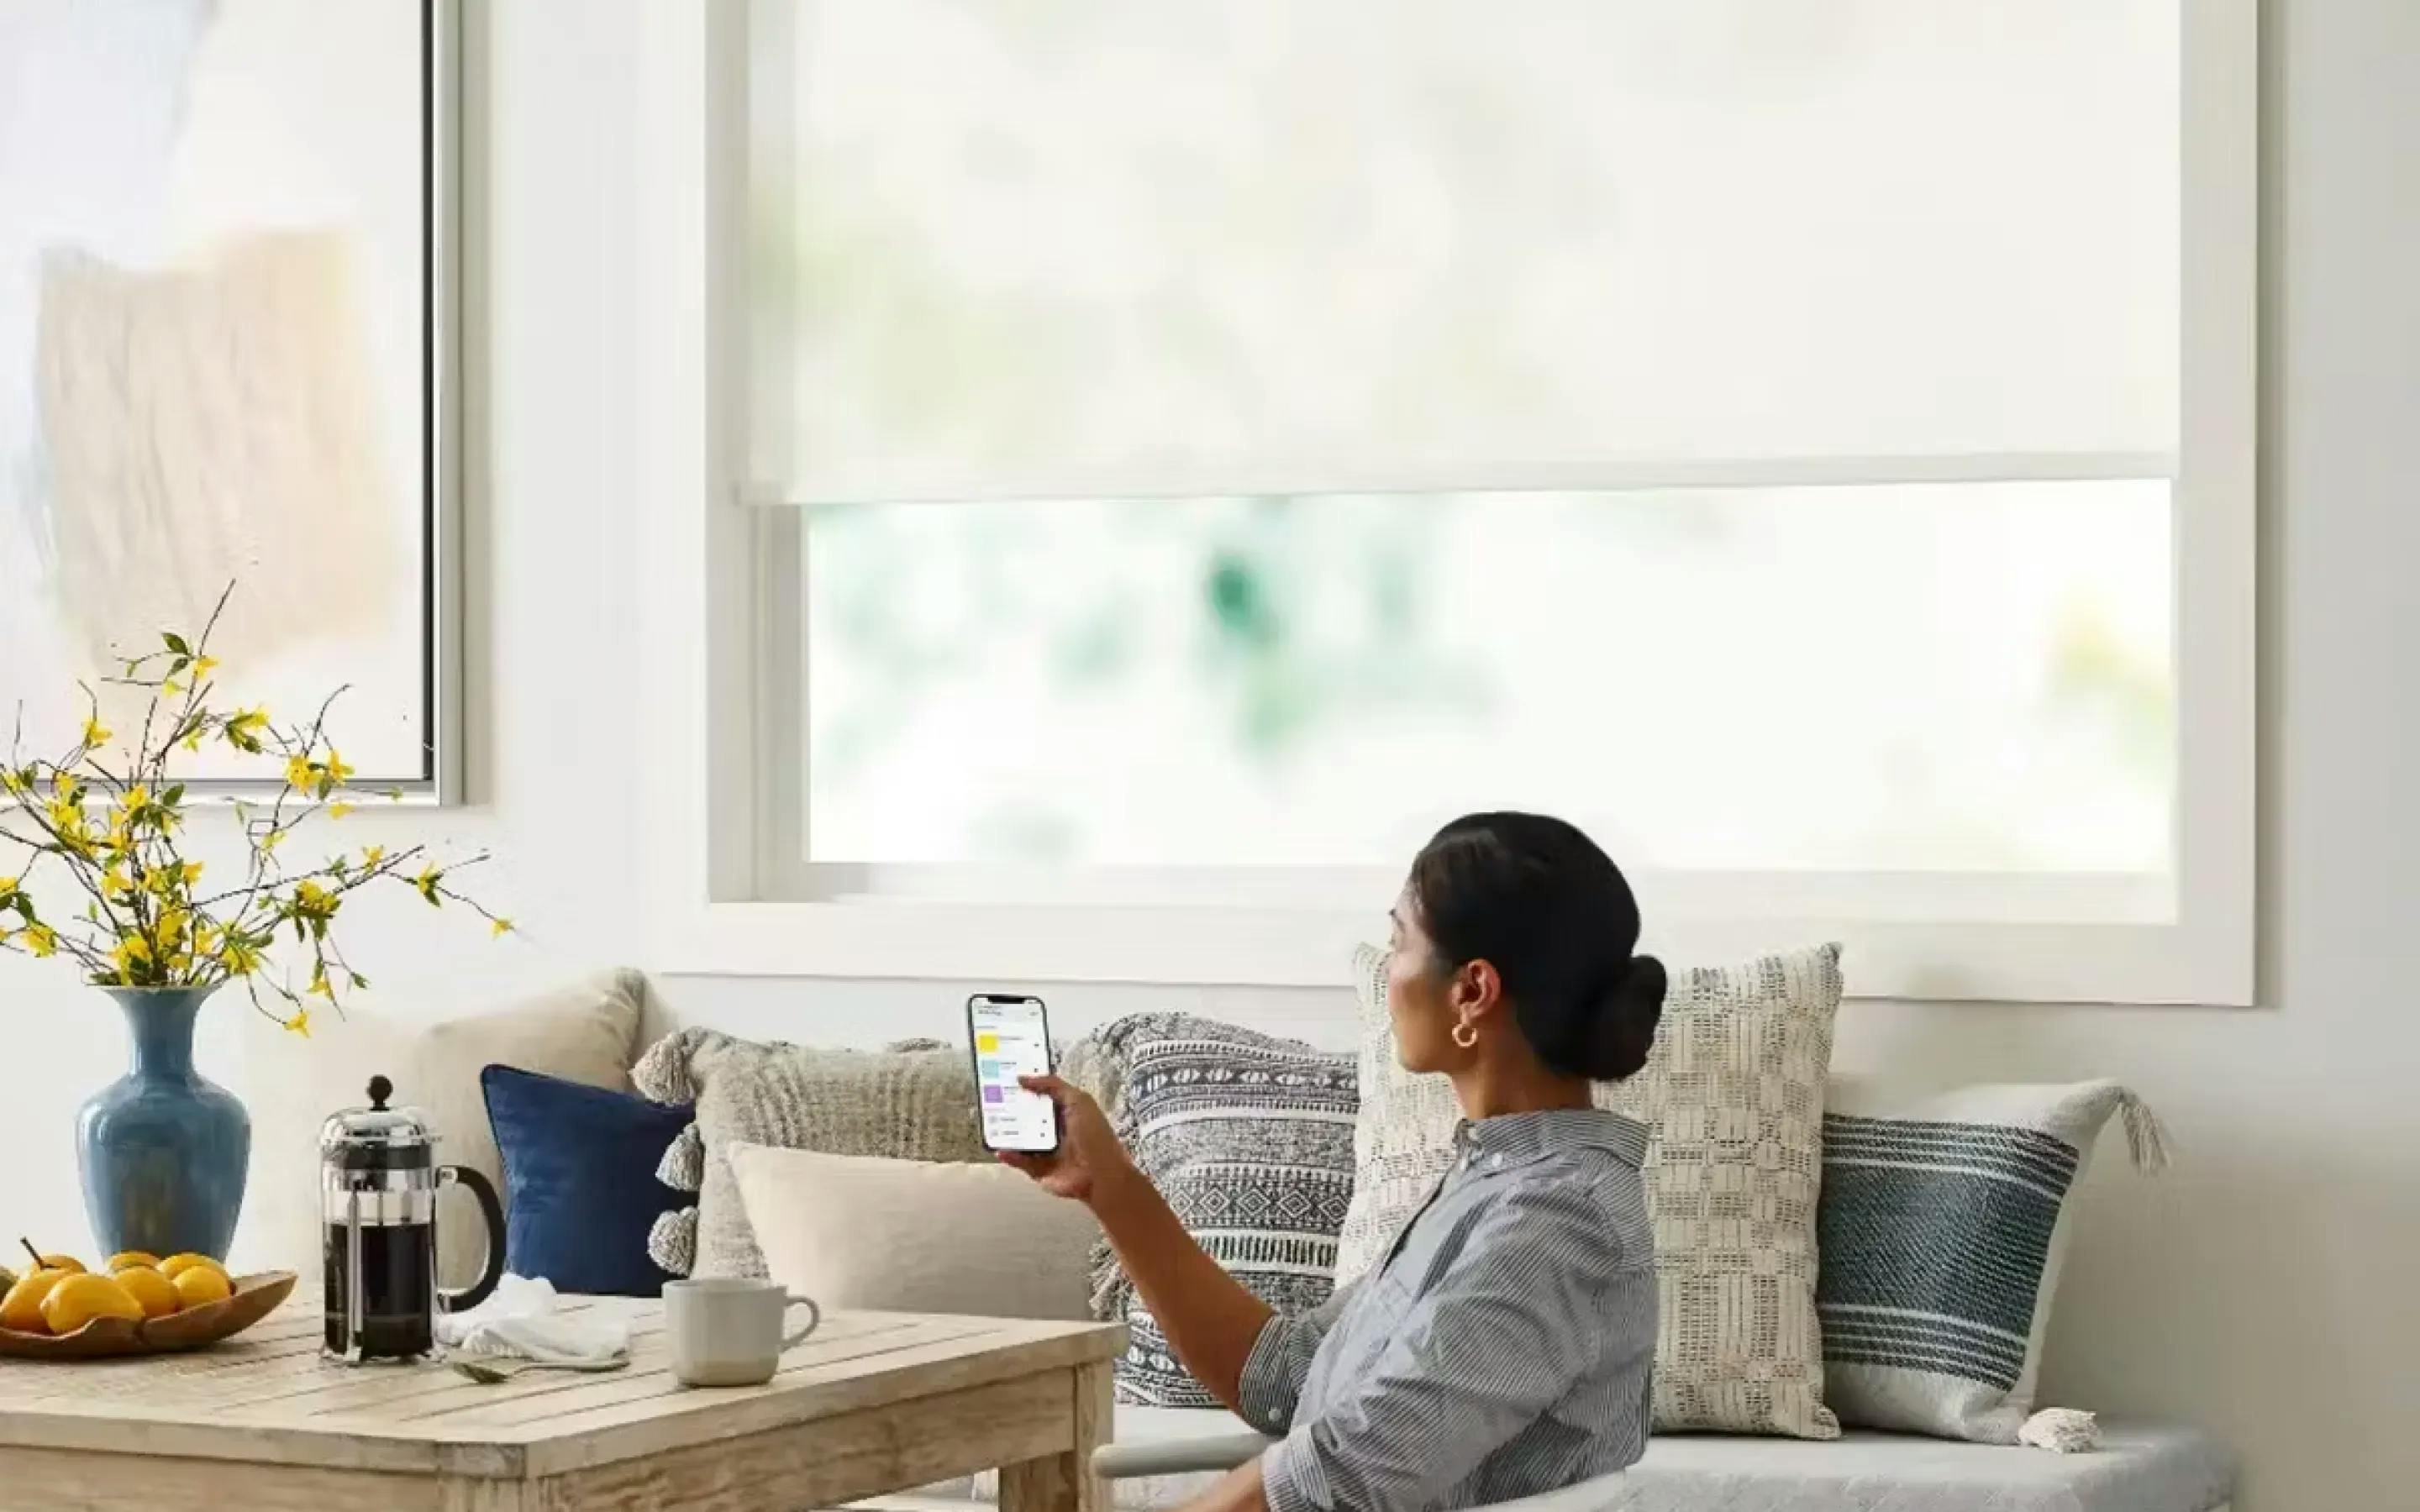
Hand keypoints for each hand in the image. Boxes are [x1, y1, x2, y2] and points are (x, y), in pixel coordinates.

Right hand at [997, 1074, 1132, 1205]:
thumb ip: (1053, 1086)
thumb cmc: (1092, 1134)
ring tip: (988, 1121)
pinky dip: (1009, 1155)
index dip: (1027, 1087)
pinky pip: (1020, 1161)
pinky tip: (999, 1148)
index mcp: (1067, 1111)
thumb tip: (1024, 1078)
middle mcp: (1055, 1130)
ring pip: (1021, 1138)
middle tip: (991, 1097)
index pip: (1043, 1096)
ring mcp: (1046, 1151)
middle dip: (1011, 1107)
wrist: (1099, 1175)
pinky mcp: (1039, 1170)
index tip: (1006, 1078)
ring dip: (1006, 1131)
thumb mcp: (1078, 1101)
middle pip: (1028, 1116)